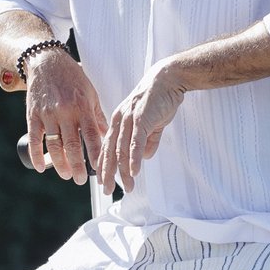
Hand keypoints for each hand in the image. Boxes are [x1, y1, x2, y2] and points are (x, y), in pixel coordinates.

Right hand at [23, 51, 105, 184]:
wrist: (47, 62)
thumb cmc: (72, 78)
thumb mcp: (90, 93)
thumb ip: (97, 115)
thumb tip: (106, 135)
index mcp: (82, 107)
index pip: (92, 135)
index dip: (97, 155)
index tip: (102, 169)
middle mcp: (65, 111)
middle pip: (72, 145)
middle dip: (77, 165)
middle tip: (80, 180)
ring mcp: (48, 114)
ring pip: (54, 144)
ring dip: (60, 164)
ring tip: (66, 175)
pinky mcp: (33, 114)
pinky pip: (34, 138)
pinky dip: (37, 155)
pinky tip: (41, 167)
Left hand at [103, 58, 187, 193]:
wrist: (167, 79)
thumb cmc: (158, 99)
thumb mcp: (150, 122)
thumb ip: (148, 140)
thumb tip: (145, 157)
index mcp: (118, 121)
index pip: (107, 147)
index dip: (104, 164)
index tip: (102, 180)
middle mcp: (119, 121)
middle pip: (110, 152)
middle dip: (108, 173)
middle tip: (107, 190)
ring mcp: (129, 120)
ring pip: (122, 150)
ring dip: (123, 171)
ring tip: (126, 186)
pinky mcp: (142, 119)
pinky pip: (135, 143)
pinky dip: (133, 159)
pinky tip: (134, 171)